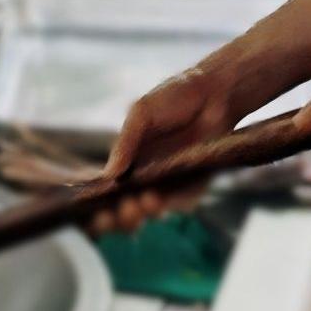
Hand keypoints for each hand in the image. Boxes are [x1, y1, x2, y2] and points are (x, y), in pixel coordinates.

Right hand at [85, 65, 243, 236]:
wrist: (214, 93)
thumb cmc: (174, 97)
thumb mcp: (142, 113)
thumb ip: (125, 142)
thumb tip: (108, 174)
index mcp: (127, 160)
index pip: (108, 190)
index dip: (99, 206)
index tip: (96, 212)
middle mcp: (145, 176)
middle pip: (126, 208)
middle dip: (120, 217)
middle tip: (122, 210)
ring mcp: (169, 183)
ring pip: (152, 211)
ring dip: (145, 213)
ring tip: (145, 200)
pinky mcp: (193, 186)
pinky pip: (181, 204)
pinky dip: (172, 205)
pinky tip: (163, 199)